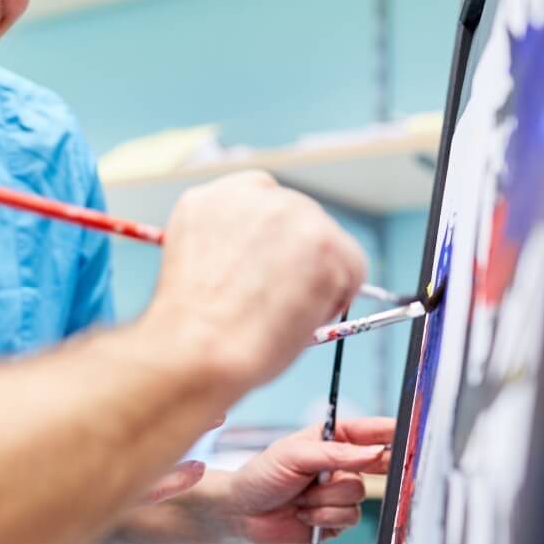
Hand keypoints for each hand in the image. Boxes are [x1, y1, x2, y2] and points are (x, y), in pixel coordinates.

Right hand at [144, 172, 366, 391]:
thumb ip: (233, 250)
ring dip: (318, 277)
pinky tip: (301, 316)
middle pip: (300, 218)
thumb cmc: (190, 328)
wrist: (196, 348)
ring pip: (330, 244)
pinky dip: (337, 298)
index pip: (260, 201)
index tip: (270, 265)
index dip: (270, 239)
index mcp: (212, 198)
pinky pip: (353, 269)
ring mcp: (293, 213)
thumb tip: (272, 267)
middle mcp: (254, 194)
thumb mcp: (195, 266)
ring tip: (282, 314)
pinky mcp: (327, 243)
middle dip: (299, 257)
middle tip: (282, 300)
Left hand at [220, 416, 393, 543]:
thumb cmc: (262, 475)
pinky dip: (323, 516)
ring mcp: (341, 494)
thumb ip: (335, 454)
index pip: (370, 432)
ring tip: (301, 496)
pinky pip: (348, 517)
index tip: (409, 432)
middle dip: (360, 470)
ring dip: (326, 497)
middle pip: (377, 465)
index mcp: (332, 440)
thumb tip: (373, 452)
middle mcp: (341, 465)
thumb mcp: (295, 455)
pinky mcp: (337, 519)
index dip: (391, 433)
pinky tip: (303, 514)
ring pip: (358, 494)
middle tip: (352, 470)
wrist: (242, 512)